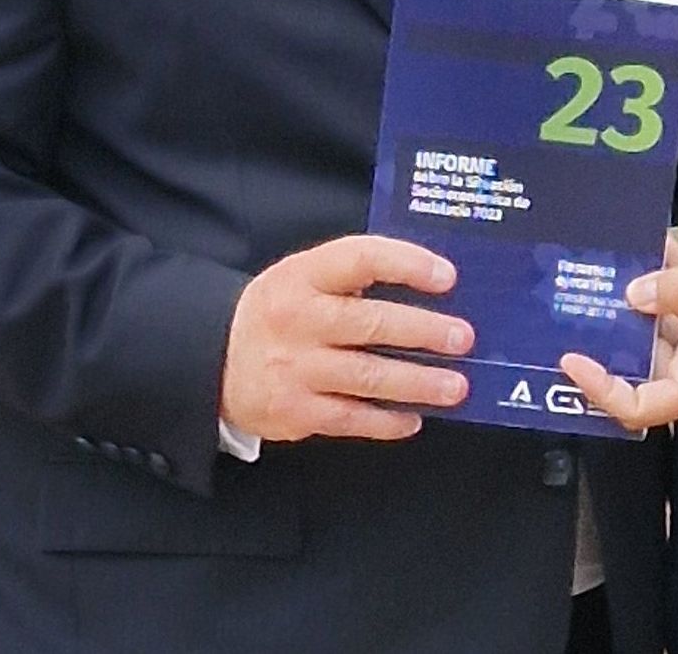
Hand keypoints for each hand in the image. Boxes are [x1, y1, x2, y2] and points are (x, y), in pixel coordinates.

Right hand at [220, 234, 472, 443]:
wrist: (214, 358)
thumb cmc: (279, 310)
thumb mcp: (304, 276)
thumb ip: (354, 276)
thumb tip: (428, 283)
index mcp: (304, 275)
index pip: (361, 258)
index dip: (407, 264)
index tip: (448, 277)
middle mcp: (299, 319)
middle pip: (370, 323)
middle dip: (423, 332)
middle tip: (463, 338)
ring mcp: (296, 368)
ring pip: (367, 376)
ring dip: (417, 382)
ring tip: (456, 386)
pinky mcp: (295, 412)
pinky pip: (350, 418)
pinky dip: (386, 420)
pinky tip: (414, 418)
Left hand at [559, 248, 677, 431]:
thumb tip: (632, 295)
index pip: (640, 406)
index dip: (600, 388)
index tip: (570, 358)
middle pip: (643, 367)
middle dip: (615, 331)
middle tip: (580, 292)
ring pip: (659, 338)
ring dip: (640, 302)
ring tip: (614, 261)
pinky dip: (668, 290)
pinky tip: (658, 252)